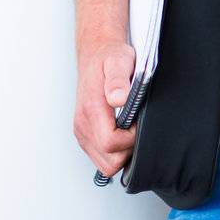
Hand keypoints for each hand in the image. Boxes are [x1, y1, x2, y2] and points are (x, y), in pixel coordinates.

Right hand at [73, 40, 137, 175]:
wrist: (97, 53)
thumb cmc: (109, 57)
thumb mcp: (119, 60)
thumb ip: (118, 79)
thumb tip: (119, 98)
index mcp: (91, 109)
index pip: (109, 143)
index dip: (129, 139)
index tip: (137, 121)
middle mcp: (83, 125)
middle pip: (109, 161)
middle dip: (128, 149)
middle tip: (135, 125)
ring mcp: (83, 133)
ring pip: (106, 165)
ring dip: (121, 153)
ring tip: (129, 128)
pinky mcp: (85, 136)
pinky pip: (102, 158)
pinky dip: (115, 152)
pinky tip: (122, 132)